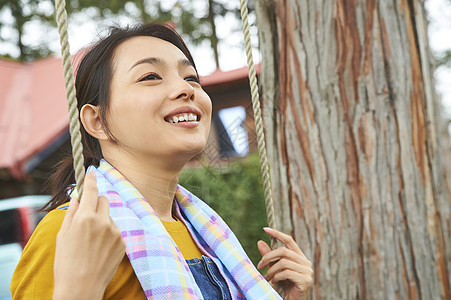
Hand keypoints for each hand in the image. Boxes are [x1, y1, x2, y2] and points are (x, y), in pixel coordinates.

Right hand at [53, 171, 125, 299]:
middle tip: (87, 214)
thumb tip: (77, 196)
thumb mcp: (63, 234)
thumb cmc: (66, 262)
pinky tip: (100, 248)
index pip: (91, 191)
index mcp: (85, 218)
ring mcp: (115, 232)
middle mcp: (103, 221)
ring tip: (91, 241)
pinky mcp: (123, 242)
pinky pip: (115, 230)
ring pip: (109, 216)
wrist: (81, 287)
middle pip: (104, 200)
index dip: (91, 180)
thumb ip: (72, 212)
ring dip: (102, 221)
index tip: (92, 172)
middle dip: (96, 202)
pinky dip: (108, 234)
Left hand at [257, 227, 312, 299]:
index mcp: (299, 257)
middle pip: (284, 251)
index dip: (277, 233)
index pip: (289, 240)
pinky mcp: (305, 280)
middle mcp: (305, 262)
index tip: (265, 229)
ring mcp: (307, 271)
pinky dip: (277, 277)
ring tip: (267, 277)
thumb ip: (269, 257)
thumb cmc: (284, 286)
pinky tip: (274, 282)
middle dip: (268, 257)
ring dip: (271, 270)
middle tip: (259, 265)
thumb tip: (259, 242)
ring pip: (284, 262)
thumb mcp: (275, 269)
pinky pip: (286, 273)